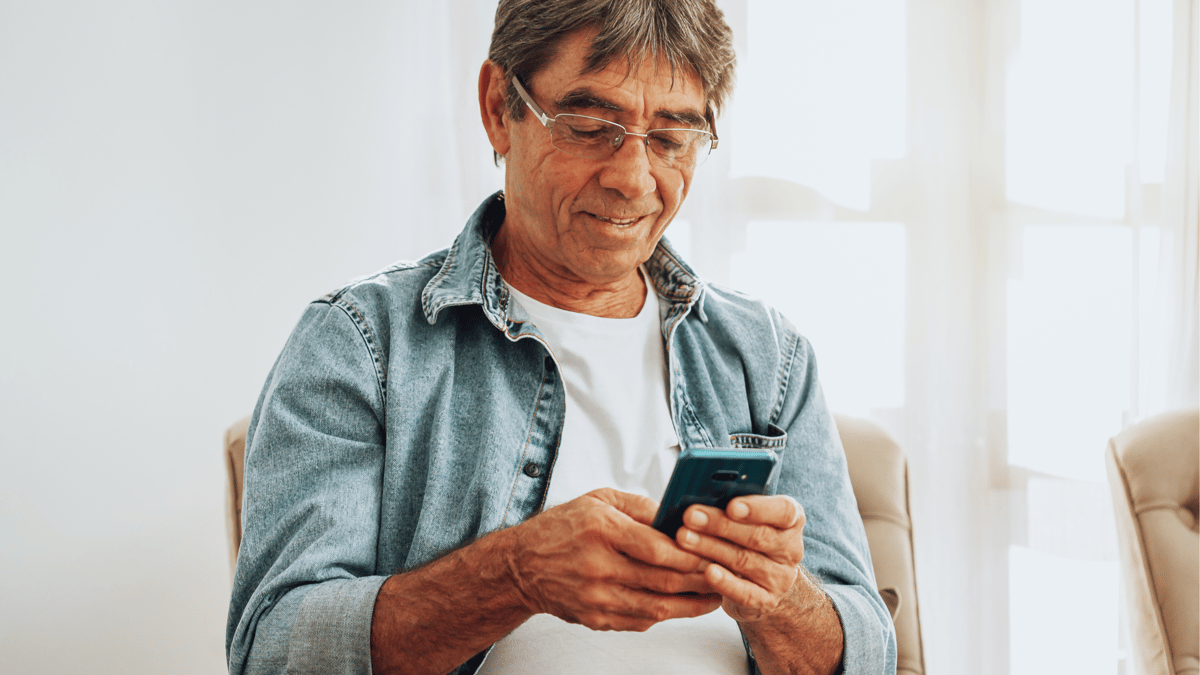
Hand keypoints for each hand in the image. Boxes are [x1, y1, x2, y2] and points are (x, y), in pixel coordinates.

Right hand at [506, 488, 721, 630]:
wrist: (522, 565)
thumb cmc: (562, 528)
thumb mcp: (597, 499)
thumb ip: (639, 505)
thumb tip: (676, 516)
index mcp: (600, 530)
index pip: (655, 548)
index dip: (688, 553)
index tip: (710, 551)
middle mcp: (597, 566)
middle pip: (662, 581)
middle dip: (699, 580)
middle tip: (722, 575)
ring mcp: (595, 597)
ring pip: (656, 608)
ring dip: (690, 605)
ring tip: (713, 596)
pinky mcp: (595, 618)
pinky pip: (639, 621)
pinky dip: (665, 615)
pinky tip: (681, 606)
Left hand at [674, 495, 806, 621]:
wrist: (765, 583)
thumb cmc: (749, 540)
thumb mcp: (749, 519)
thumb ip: (733, 506)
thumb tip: (700, 494)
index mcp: (790, 521)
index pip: (784, 511)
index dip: (758, 508)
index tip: (731, 506)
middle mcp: (790, 549)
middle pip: (757, 535)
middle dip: (720, 525)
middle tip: (690, 516)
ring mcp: (780, 578)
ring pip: (745, 561)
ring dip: (711, 548)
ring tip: (684, 538)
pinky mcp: (767, 602)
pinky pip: (746, 593)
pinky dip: (725, 582)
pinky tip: (707, 572)